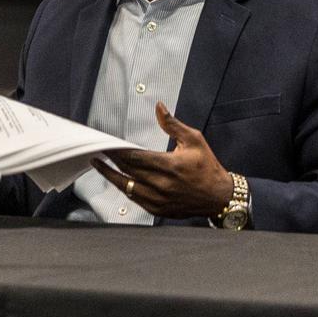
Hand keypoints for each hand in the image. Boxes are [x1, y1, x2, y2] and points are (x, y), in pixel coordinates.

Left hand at [90, 102, 232, 218]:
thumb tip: (159, 107)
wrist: (219, 197)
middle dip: (111, 159)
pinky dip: (124, 188)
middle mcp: (162, 184)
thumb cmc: (207, 167)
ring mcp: (159, 199)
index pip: (135, 157)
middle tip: (98, 150)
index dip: (118, 150)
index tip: (106, 144)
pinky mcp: (158, 210)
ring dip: (111, 175)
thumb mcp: (194, 140)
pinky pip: (134, 199)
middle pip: (127, 170)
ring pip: (127, 187)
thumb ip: (172, 124)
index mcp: (170, 166)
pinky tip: (116, 179)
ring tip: (99, 164)